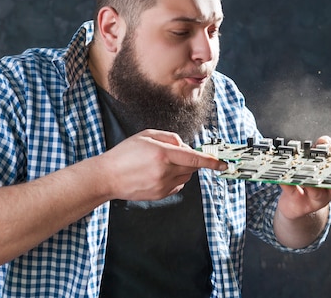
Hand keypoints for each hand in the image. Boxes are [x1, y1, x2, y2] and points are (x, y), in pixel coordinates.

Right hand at [100, 129, 226, 200]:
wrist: (108, 177)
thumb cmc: (125, 154)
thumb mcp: (147, 135)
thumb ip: (170, 138)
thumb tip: (185, 146)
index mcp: (163, 154)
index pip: (195, 158)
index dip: (211, 161)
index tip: (222, 163)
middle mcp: (165, 171)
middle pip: (192, 167)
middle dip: (190, 160)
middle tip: (174, 154)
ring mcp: (163, 185)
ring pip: (186, 176)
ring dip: (182, 169)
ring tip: (161, 164)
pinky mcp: (160, 195)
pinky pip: (178, 186)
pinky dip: (174, 179)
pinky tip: (158, 174)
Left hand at [277, 135, 330, 219]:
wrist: (295, 207)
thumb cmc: (308, 179)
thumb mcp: (315, 163)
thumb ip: (321, 150)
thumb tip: (326, 141)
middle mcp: (328, 191)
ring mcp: (313, 198)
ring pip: (316, 190)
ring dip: (313, 181)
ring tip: (311, 171)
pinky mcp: (297, 202)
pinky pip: (291, 191)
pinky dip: (287, 183)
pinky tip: (282, 177)